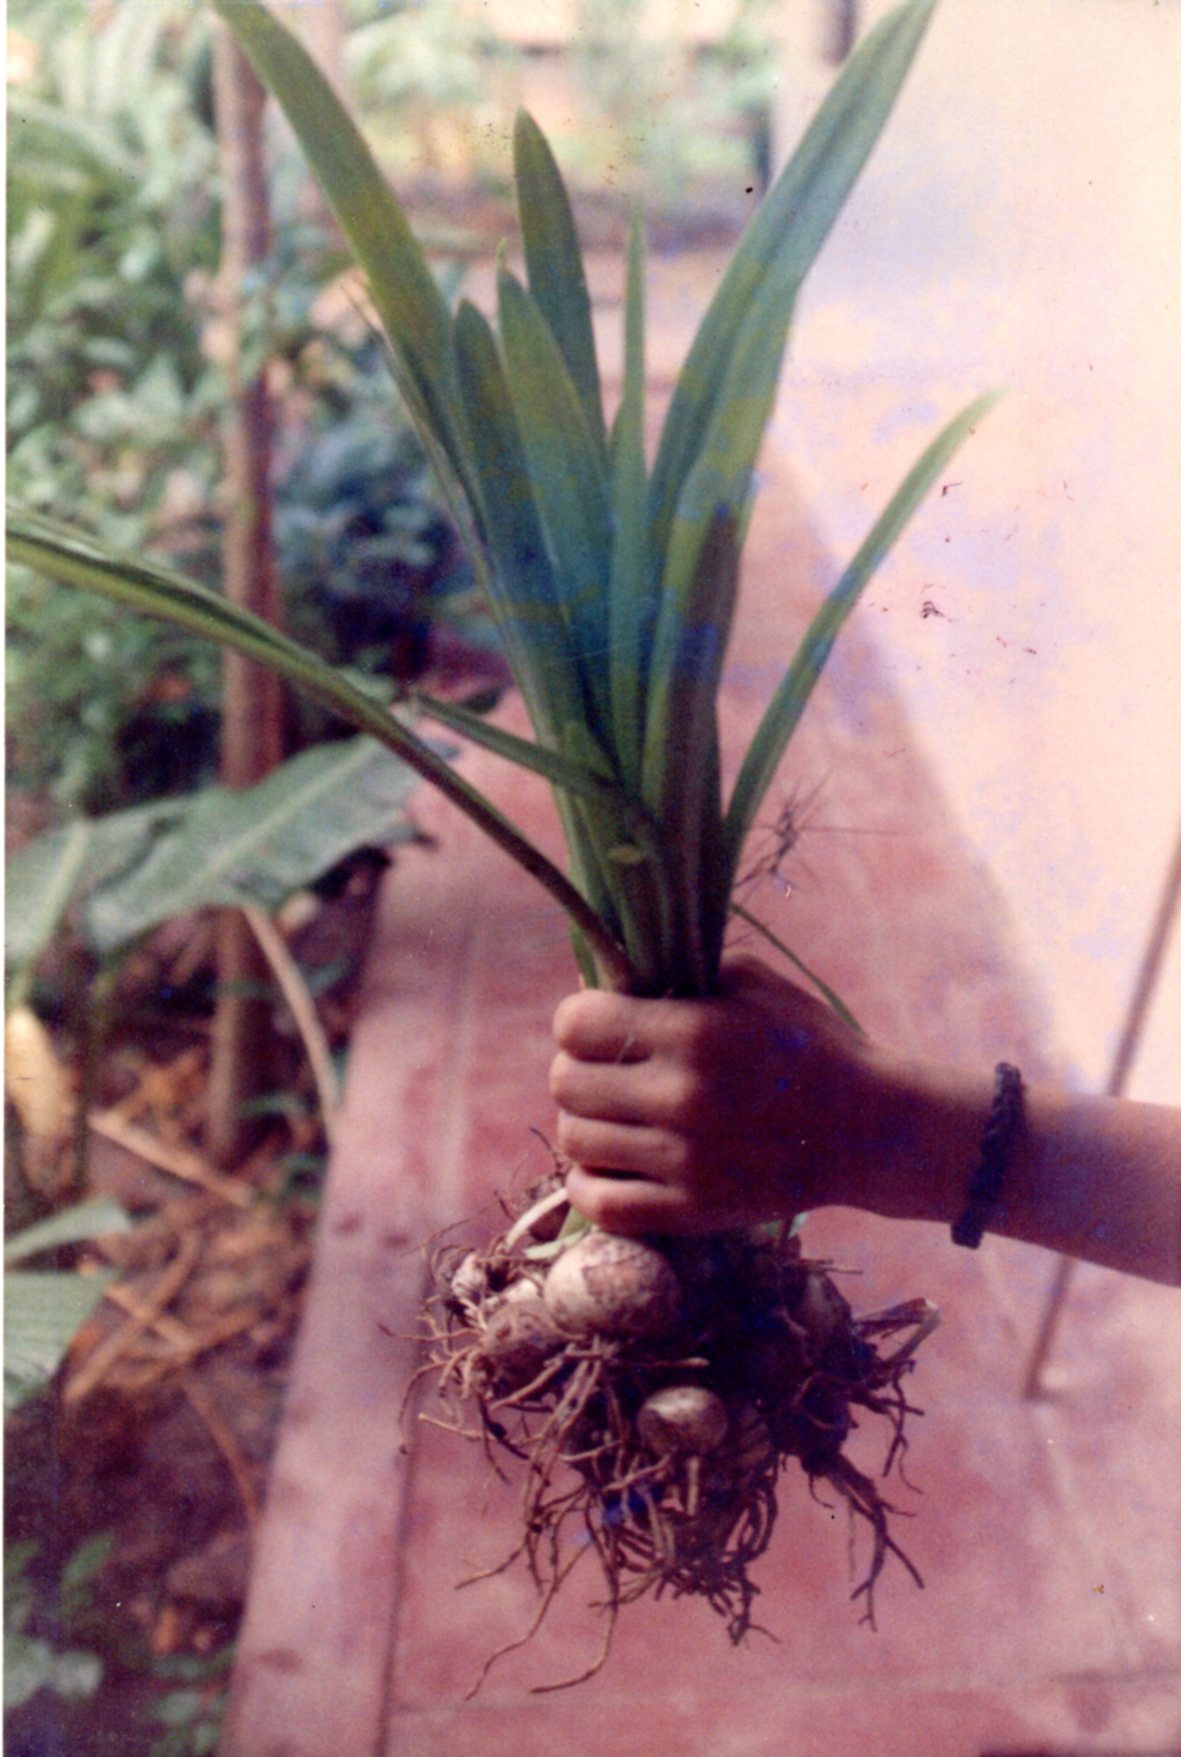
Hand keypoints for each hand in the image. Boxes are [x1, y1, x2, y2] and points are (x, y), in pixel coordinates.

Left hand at [549, 955, 876, 1234]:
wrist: (868, 1130)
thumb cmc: (807, 1045)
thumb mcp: (752, 984)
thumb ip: (676, 973)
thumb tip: (599, 981)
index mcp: (696, 1032)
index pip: (577, 1024)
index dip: (579, 1020)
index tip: (599, 1024)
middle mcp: (684, 1096)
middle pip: (567, 1083)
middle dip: (579, 1069)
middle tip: (607, 1072)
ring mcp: (687, 1160)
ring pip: (576, 1140)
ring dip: (586, 1123)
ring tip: (615, 1116)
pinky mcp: (694, 1211)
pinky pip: (599, 1204)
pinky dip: (588, 1184)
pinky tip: (609, 1164)